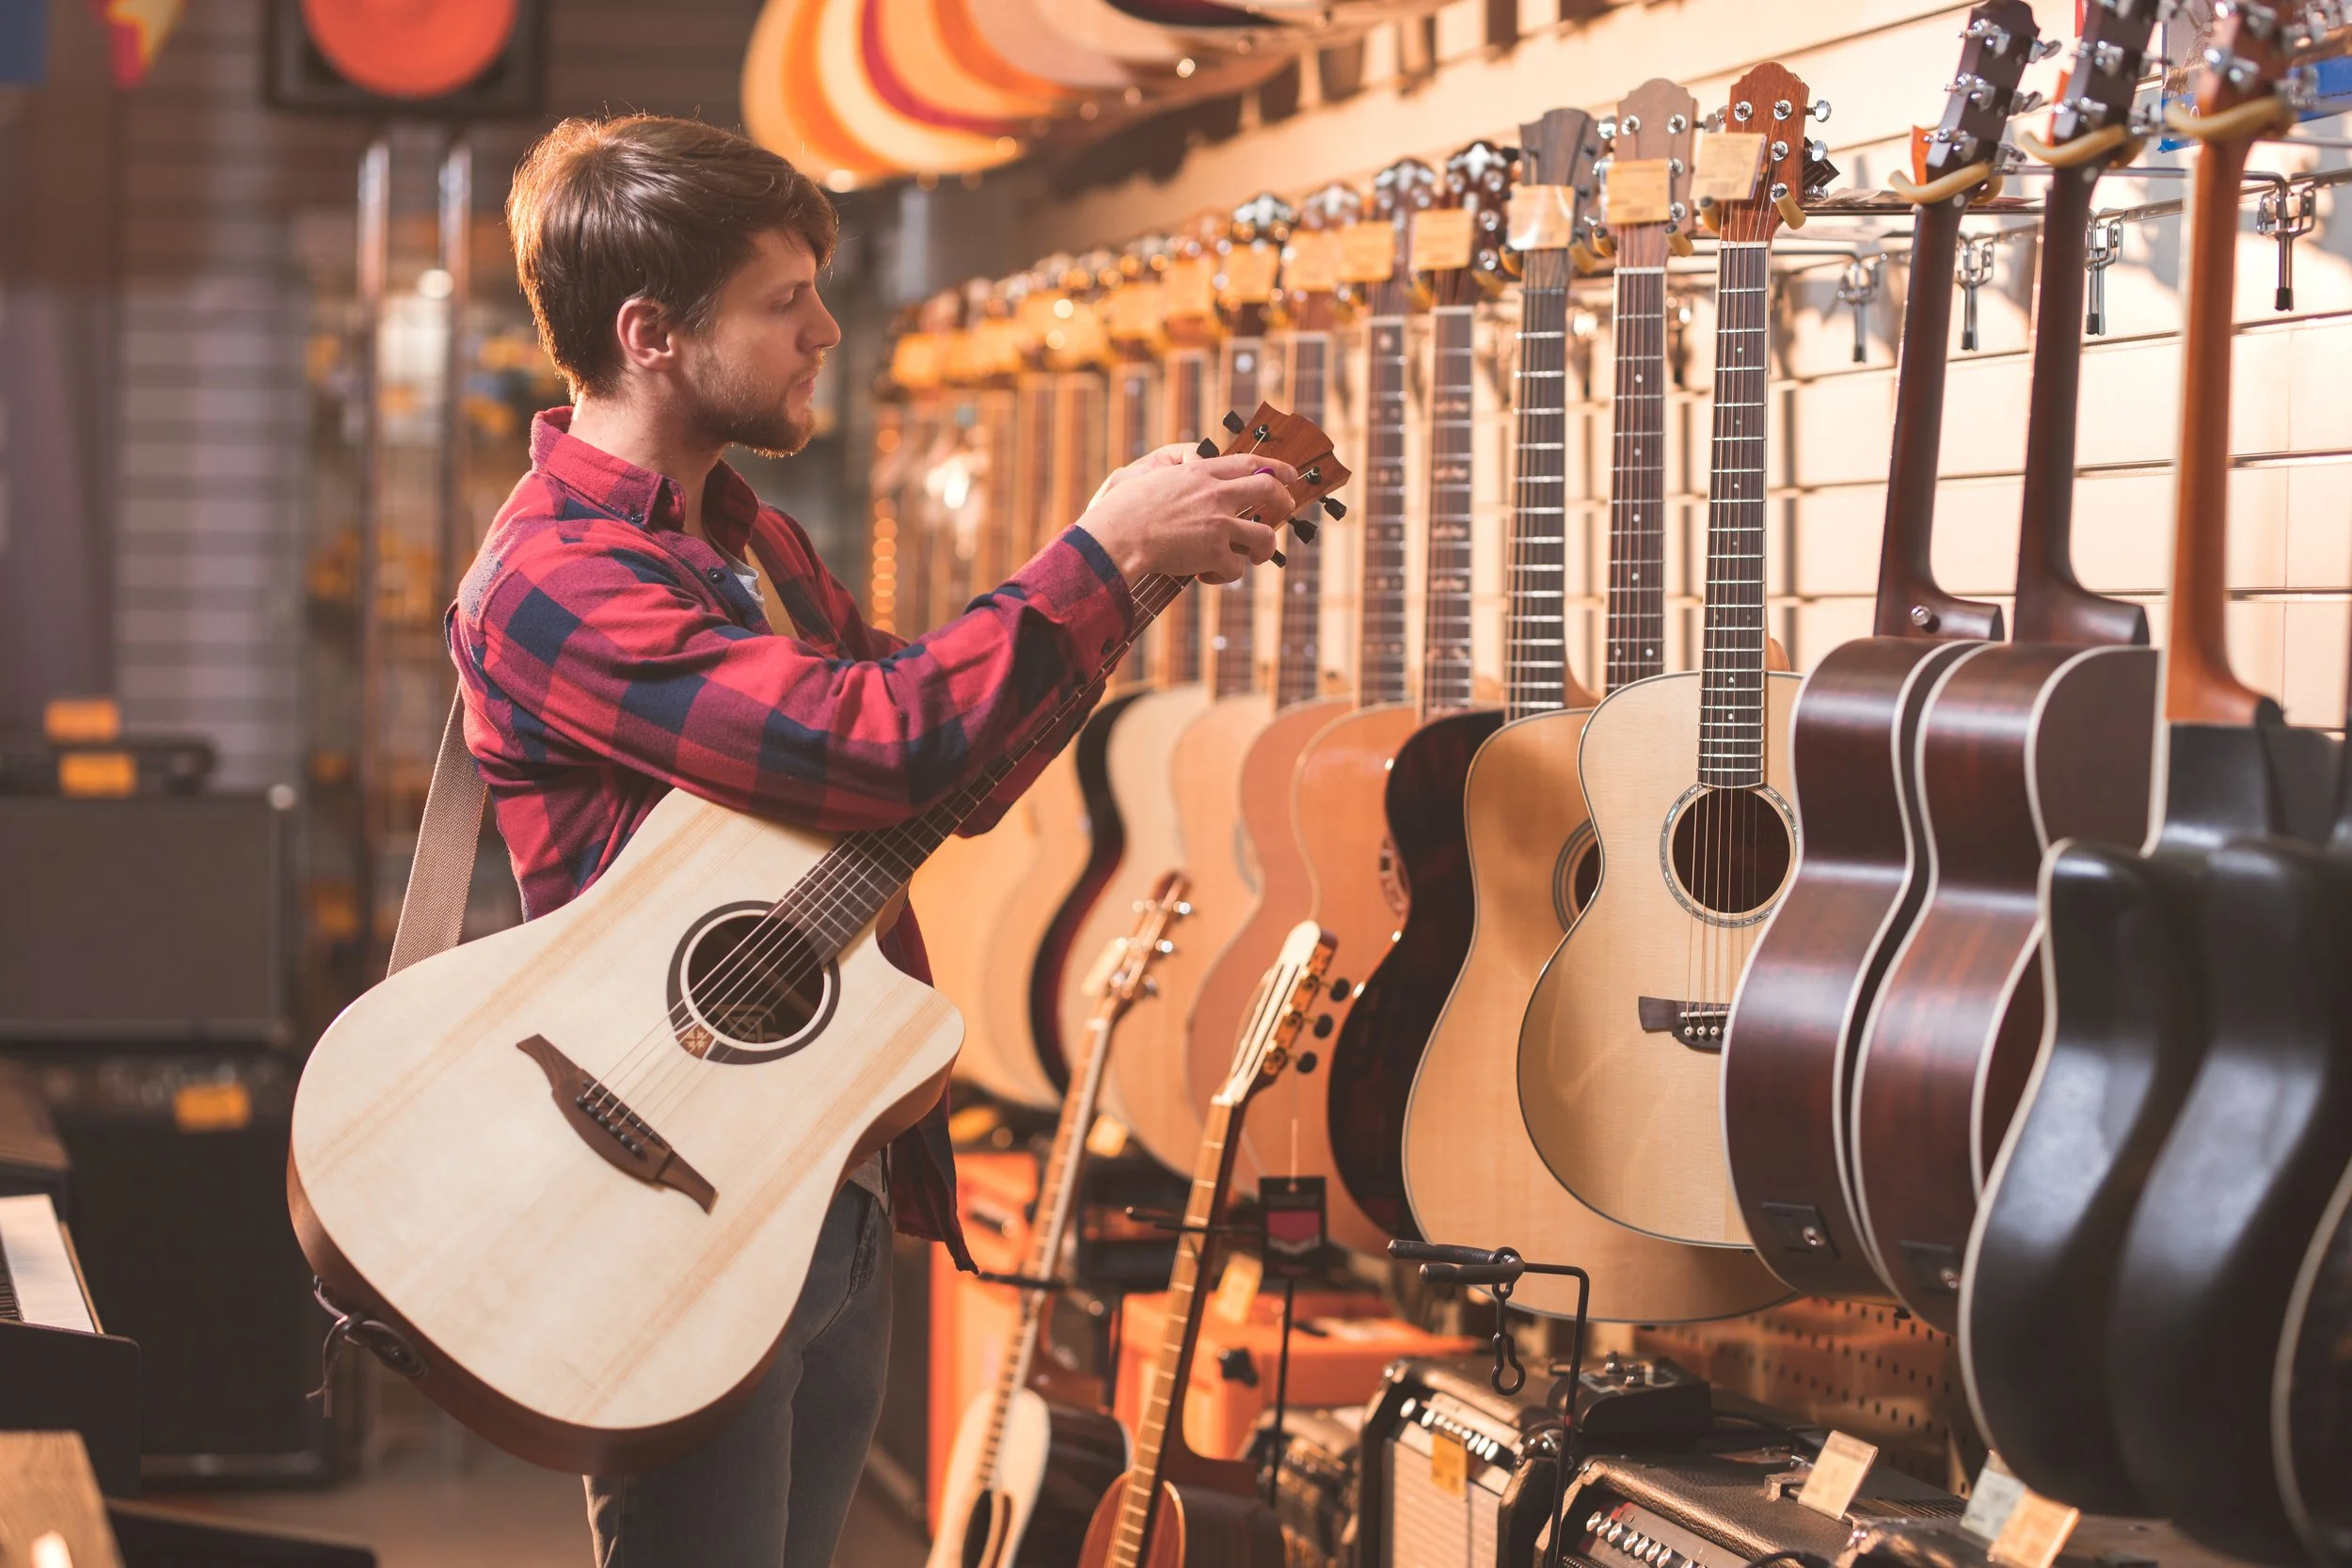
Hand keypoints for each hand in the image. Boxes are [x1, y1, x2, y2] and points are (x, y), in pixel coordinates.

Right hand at [1075, 449, 1300, 586]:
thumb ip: (1177, 479)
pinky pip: (1236, 568)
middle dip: (1284, 501)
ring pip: (1264, 536)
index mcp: (1200, 473)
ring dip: (1263, 550)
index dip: (1275, 468)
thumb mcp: (1152, 479)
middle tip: (1287, 508)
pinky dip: (1224, 575)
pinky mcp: (1213, 553)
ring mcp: (1218, 524)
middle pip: (1269, 491)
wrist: (1117, 537)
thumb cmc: (1122, 511)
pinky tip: (1207, 575)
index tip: (1289, 474)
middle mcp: (1216, 495)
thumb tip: (1189, 481)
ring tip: (1253, 556)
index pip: (1249, 463)